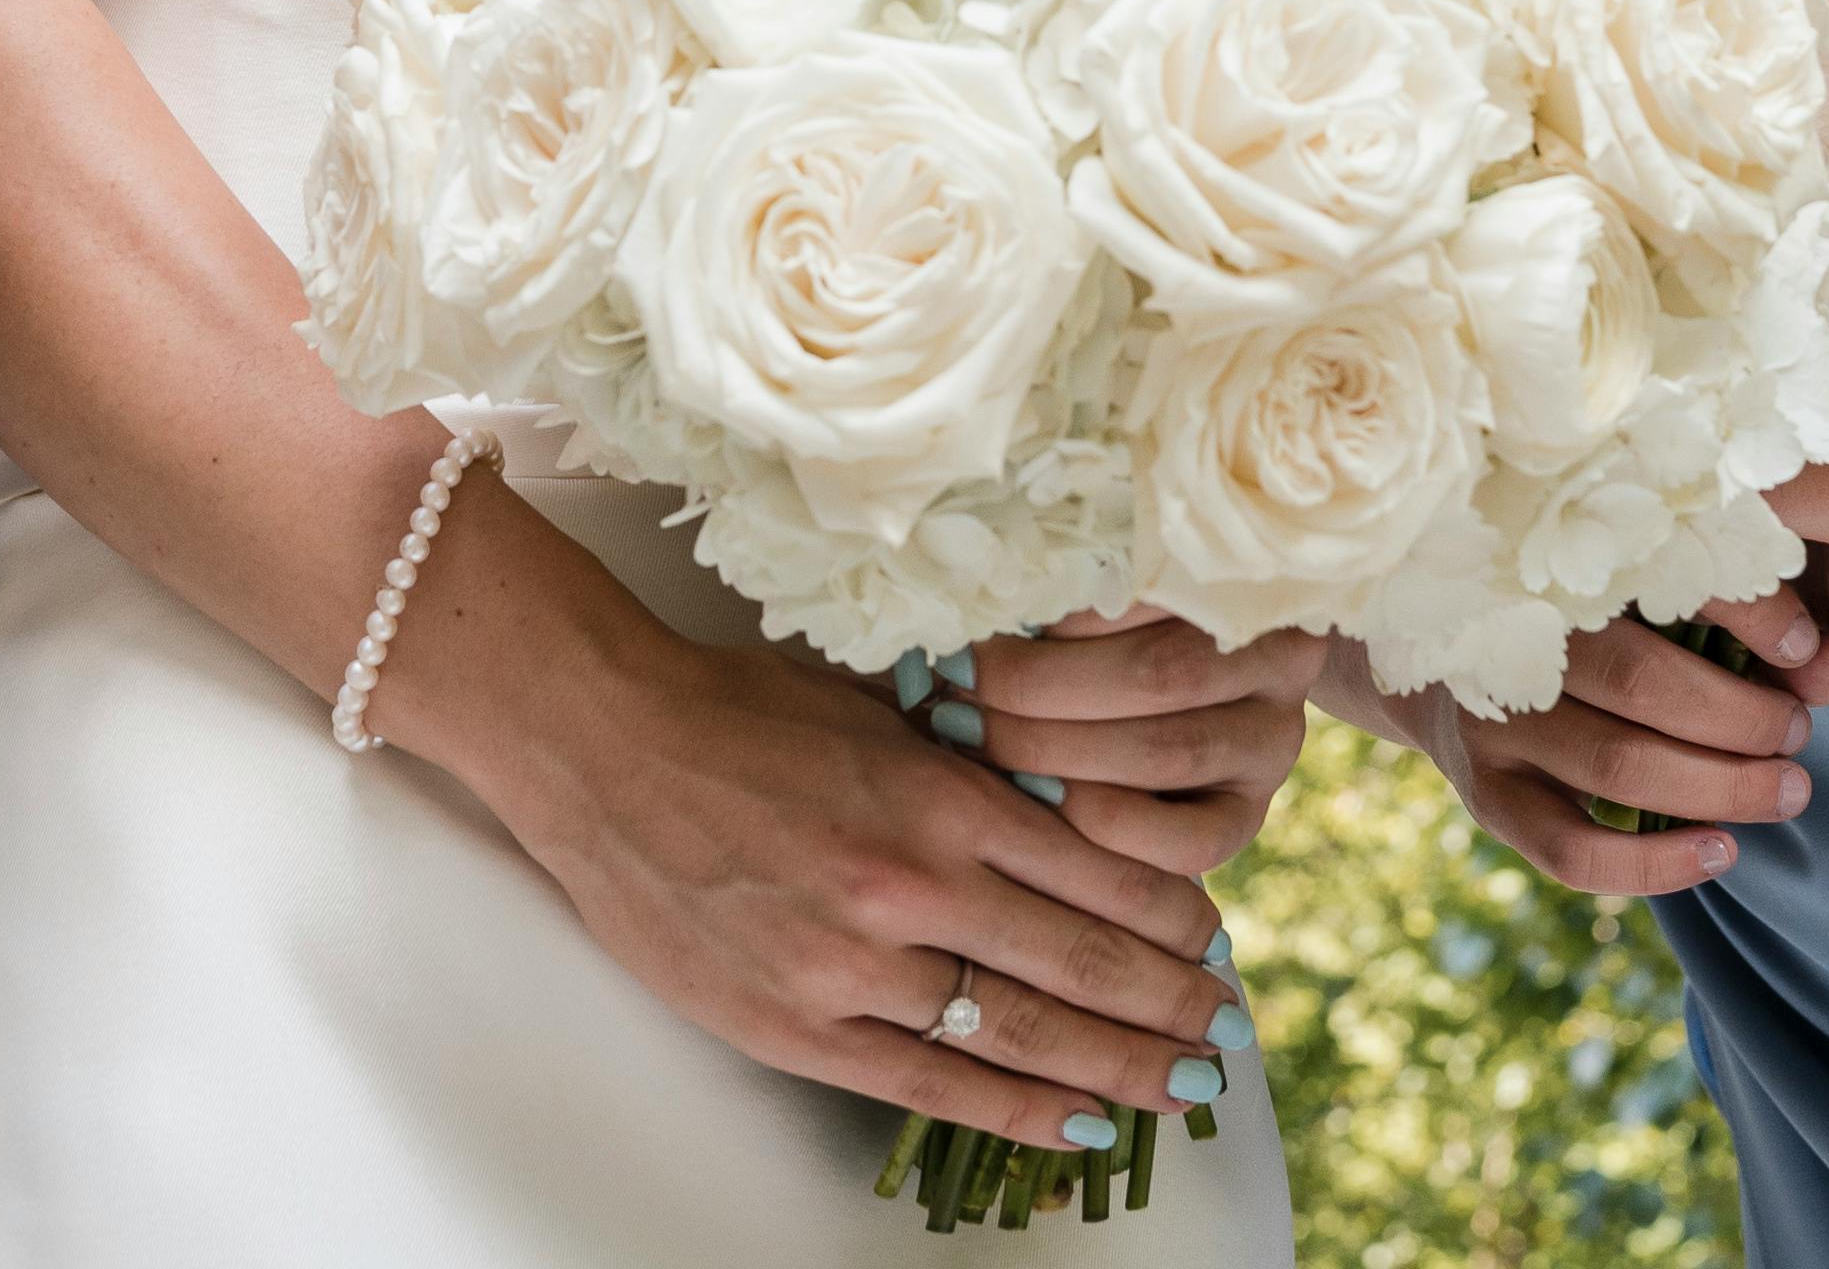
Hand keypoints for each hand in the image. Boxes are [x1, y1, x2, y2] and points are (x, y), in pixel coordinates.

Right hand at [449, 576, 1252, 1155]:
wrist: (602, 746)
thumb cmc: (737, 712)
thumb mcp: (876, 706)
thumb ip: (969, 760)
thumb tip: (1068, 799)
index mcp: (939, 794)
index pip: (1096, 874)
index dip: (1171, 923)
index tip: (1217, 948)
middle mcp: (910, 885)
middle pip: (1080, 966)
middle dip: (1168, 1008)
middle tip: (1227, 1037)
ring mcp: (853, 965)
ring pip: (1019, 1034)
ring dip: (1114, 1068)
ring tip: (1178, 1092)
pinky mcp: (797, 1025)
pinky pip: (930, 1082)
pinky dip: (1013, 1109)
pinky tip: (1076, 1123)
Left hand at [936, 613, 1322, 882]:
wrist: (1173, 692)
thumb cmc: (1097, 621)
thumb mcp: (1089, 584)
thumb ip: (1051, 587)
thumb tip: (956, 592)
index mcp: (1241, 577)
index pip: (1149, 587)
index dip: (1052, 610)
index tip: (968, 621)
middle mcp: (1275, 661)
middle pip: (1156, 674)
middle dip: (1036, 688)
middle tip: (953, 689)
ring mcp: (1270, 744)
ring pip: (1165, 753)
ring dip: (1053, 751)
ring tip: (971, 738)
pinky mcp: (1248, 817)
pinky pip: (1188, 843)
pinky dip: (1101, 824)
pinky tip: (1033, 802)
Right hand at [1347, 589, 1828, 898]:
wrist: (1442, 663)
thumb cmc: (1583, 622)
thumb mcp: (1649, 597)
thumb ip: (1750, 622)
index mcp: (1554, 564)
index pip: (1656, 575)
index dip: (1744, 608)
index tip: (1808, 639)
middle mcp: (1512, 637)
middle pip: (1641, 679)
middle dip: (1741, 715)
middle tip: (1800, 732)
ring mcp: (1494, 721)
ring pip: (1616, 763)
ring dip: (1720, 785)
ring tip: (1789, 790)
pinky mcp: (1489, 796)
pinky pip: (1572, 850)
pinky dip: (1654, 863)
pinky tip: (1720, 851)